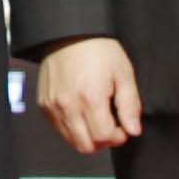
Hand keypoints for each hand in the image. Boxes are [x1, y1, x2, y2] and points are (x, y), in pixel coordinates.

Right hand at [33, 36, 143, 154]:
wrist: (70, 33)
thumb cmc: (97, 48)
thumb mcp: (123, 73)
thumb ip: (130, 105)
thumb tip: (133, 130)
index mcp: (90, 97)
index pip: (104, 137)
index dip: (118, 137)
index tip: (122, 128)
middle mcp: (68, 105)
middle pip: (86, 146)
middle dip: (102, 141)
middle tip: (111, 127)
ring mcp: (53, 106)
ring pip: (71, 140)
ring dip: (87, 136)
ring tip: (96, 118)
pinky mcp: (44, 104)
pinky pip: (59, 128)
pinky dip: (72, 127)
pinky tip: (82, 112)